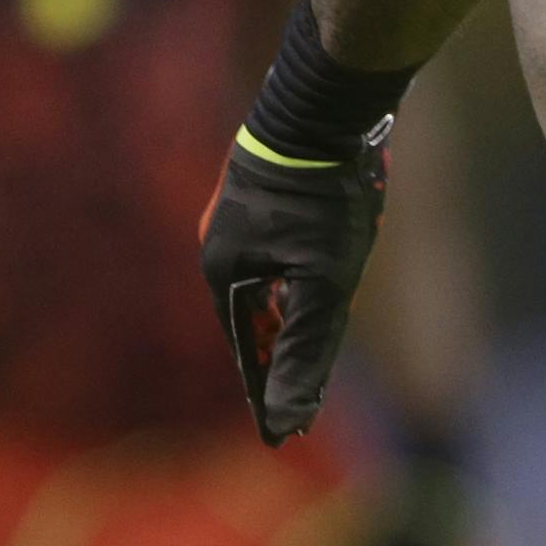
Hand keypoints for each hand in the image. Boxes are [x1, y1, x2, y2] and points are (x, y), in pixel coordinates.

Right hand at [198, 122, 388, 445]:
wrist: (323, 108)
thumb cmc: (324, 198)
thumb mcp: (322, 284)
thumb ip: (305, 351)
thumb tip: (290, 417)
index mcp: (224, 272)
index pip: (248, 352)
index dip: (268, 395)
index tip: (279, 438)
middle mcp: (222, 245)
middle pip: (253, 321)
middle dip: (277, 359)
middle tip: (299, 404)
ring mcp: (240, 217)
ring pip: (266, 287)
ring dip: (286, 319)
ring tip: (305, 353)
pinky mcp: (265, 194)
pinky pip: (277, 256)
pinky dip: (293, 282)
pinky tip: (311, 282)